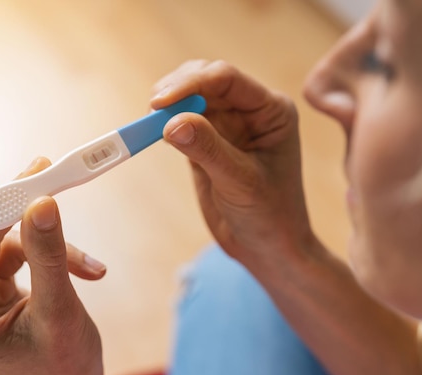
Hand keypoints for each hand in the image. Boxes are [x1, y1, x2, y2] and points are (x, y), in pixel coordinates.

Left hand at [0, 158, 104, 374]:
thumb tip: (42, 203)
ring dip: (49, 243)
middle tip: (45, 176)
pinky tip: (89, 270)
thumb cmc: (61, 365)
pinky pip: (28, 254)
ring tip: (86, 263)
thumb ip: (48, 257)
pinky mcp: (7, 286)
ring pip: (8, 244)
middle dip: (15, 213)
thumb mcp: (57, 310)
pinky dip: (59, 256)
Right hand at [152, 60, 312, 274]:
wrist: (266, 248)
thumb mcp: (240, 182)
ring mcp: (228, 125)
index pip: (227, 79)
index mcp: (271, 111)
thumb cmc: (269, 216)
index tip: (160, 103)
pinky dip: (164, 122)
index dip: (191, 84)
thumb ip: (208, 149)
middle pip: (206, 79)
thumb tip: (170, 122)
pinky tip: (155, 132)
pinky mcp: (207, 141)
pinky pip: (181, 120)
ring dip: (167, 103)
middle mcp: (250, 111)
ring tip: (151, 123)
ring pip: (190, 96)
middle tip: (151, 112)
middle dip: (176, 89)